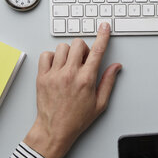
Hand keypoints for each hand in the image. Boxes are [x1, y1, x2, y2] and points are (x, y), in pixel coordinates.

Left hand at [23, 23, 120, 157]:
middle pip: (78, 44)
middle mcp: (70, 74)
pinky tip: (57, 66)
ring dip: (69, 52)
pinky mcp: (42, 77)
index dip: (103, 36)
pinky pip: (46, 55)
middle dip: (84, 48)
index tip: (104, 27)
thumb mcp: (100, 103)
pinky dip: (52, 57)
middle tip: (83, 59)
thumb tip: (115, 67)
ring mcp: (54, 74)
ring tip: (70, 65)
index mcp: (86, 80)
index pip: (97, 51)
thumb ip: (108, 81)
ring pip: (62, 47)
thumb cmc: (76, 119)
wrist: (54, 130)